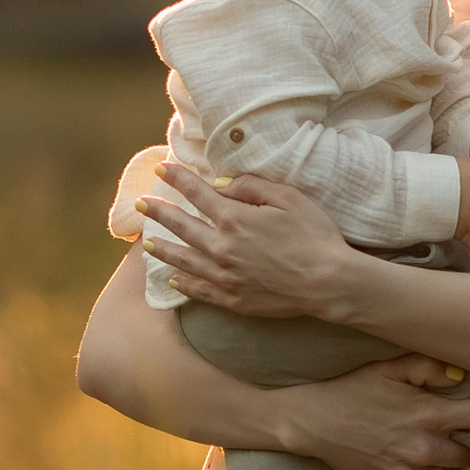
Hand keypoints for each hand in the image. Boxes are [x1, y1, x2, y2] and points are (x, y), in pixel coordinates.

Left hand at [136, 158, 358, 319]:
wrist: (328, 283)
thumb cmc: (314, 236)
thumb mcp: (288, 198)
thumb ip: (252, 187)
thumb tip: (223, 184)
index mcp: (234, 219)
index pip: (197, 193)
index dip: (178, 179)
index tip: (162, 169)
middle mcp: (221, 248)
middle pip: (182, 226)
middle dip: (159, 212)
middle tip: (140, 204)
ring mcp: (225, 276)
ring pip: (184, 261)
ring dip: (163, 249)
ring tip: (147, 243)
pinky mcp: (233, 299)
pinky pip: (199, 290)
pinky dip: (183, 284)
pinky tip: (173, 280)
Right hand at [269, 356, 469, 469]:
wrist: (306, 423)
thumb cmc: (350, 388)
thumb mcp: (388, 368)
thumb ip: (428, 369)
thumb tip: (461, 376)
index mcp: (429, 415)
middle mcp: (424, 449)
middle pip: (466, 452)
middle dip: (458, 440)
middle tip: (430, 422)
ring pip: (436, 467)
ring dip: (428, 453)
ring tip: (395, 433)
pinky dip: (404, 466)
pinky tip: (380, 449)